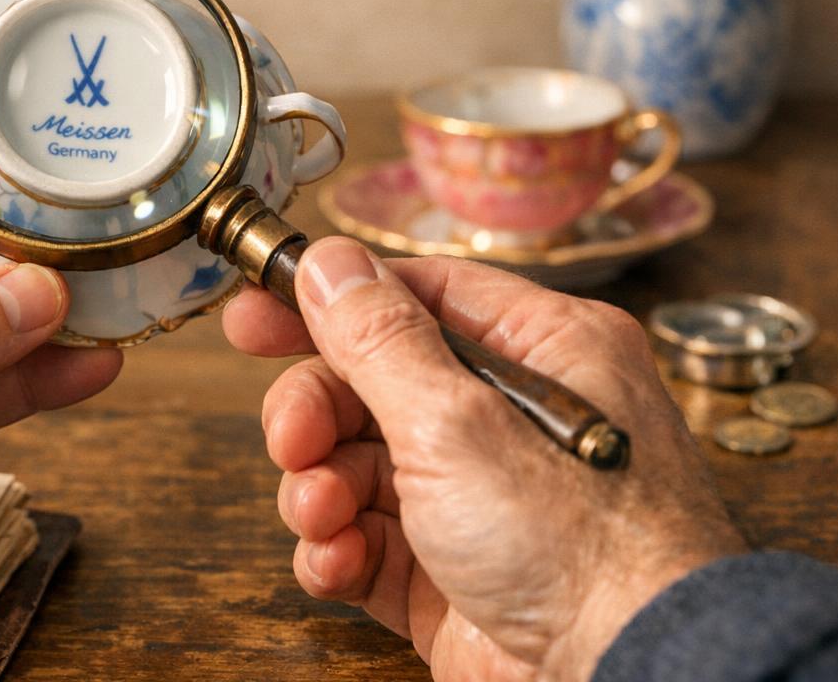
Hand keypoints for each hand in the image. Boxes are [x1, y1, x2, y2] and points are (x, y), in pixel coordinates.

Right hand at [223, 238, 744, 681]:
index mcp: (541, 354)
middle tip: (290, 440)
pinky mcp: (451, 575)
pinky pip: (366, 543)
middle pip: (372, 385)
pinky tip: (336, 562)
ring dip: (319, 488)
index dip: (329, 305)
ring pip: (358, 467)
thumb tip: (330, 262)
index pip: (416, 299)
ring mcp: (480, 501)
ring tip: (321, 515)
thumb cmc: (584, 547)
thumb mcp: (458, 419)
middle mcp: (511, 420)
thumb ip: (379, 340)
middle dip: (317, 413)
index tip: (253, 318)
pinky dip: (337, 551)